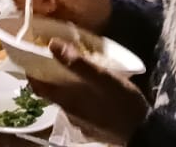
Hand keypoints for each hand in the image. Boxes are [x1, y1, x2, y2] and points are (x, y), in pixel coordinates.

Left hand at [31, 40, 148, 140]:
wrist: (144, 132)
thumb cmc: (122, 103)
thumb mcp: (102, 78)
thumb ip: (77, 63)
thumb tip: (51, 44)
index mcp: (67, 101)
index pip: (37, 88)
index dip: (32, 72)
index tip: (32, 56)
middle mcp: (69, 113)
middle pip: (52, 93)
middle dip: (51, 75)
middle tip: (58, 57)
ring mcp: (81, 122)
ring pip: (67, 100)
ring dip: (67, 85)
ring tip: (77, 69)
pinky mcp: (93, 127)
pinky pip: (80, 108)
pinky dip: (80, 95)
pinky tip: (93, 88)